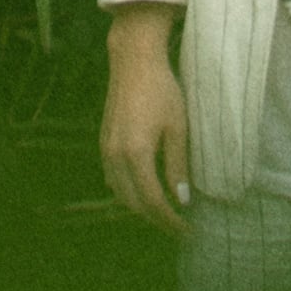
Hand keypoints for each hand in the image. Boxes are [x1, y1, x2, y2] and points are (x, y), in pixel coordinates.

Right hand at [102, 3, 190, 234]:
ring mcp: (105, 150)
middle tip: (178, 225)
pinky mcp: (103, 143)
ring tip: (163, 211)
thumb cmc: (162, 89)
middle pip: (133, 203)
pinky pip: (113, 179)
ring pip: (120, 194)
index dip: (170, 220)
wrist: (134, 61)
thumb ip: (178, 165)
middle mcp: (115, 157)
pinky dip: (128, 191)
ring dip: (140, 207)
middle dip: (155, 218)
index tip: (186, 229)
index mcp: (136, 154)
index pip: (153, 201)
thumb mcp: (178, 126)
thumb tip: (182, 199)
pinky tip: (143, 189)